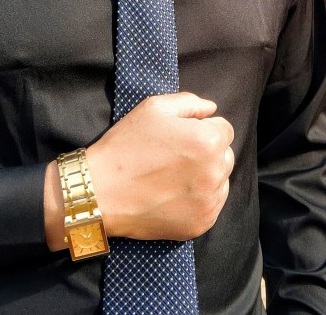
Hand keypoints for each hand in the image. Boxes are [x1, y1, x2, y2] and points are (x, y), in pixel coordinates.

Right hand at [44, 92, 233, 249]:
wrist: (100, 192)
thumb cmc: (126, 145)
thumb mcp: (154, 108)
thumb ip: (190, 102)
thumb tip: (212, 109)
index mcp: (208, 141)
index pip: (224, 129)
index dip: (203, 129)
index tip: (182, 137)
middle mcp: (215, 172)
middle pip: (225, 155)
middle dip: (207, 152)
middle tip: (176, 156)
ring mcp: (209, 201)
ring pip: (221, 180)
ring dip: (206, 176)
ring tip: (174, 176)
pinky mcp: (201, 224)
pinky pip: (212, 204)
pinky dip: (199, 199)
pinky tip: (174, 194)